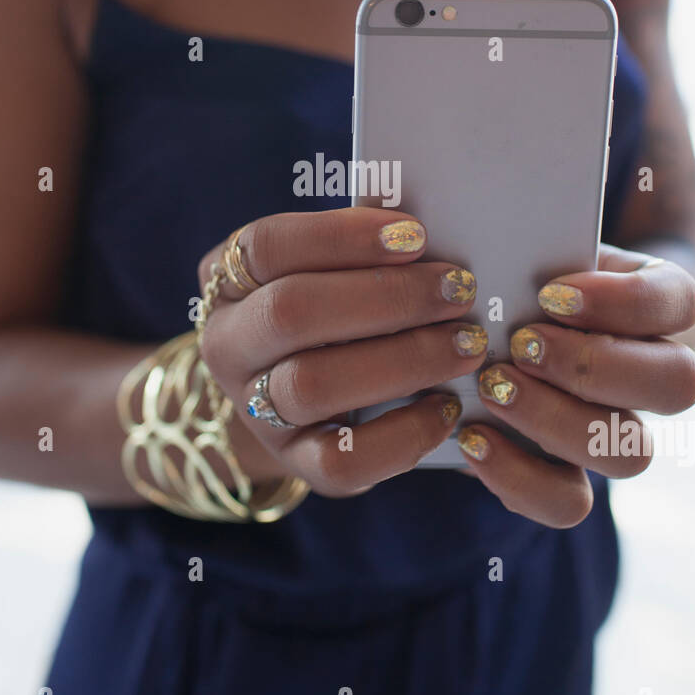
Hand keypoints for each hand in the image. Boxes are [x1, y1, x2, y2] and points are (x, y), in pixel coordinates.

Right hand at [197, 208, 486, 495]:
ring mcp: (255, 411)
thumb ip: (358, 253)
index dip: (342, 237)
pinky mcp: (294, 463)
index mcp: (229, 282)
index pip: (267, 246)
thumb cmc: (322, 312)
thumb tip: (428, 231)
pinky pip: (341, 460)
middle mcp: (228, 346)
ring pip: (314, 385)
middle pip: (291, 313)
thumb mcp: (318, 271)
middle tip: (457, 290)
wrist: (286, 399)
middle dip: (387, 297)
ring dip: (405, 360)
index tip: (415, 235)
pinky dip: (403, 433)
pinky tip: (446, 408)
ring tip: (466, 344)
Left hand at [456, 245, 694, 526]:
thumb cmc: (515, 274)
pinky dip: (517, 476)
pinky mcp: (569, 478)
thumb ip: (528, 247)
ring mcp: (616, 432)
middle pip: (677, 385)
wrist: (490, 328)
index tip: (552, 294)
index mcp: (654, 304)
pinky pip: (568, 502)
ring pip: (631, 454)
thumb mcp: (527, 250)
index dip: (626, 302)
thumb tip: (482, 246)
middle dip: (592, 365)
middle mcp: (651, 374)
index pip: (677, 302)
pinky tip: (472, 438)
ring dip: (556, 421)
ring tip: (491, 387)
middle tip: (522, 343)